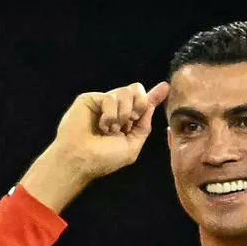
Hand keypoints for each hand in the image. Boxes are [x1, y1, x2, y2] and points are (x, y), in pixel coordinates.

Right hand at [20, 81, 169, 212]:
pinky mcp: (91, 99)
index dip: (153, 96)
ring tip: (110, 129)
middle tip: (130, 120)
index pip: (142, 105)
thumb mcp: (132, 146)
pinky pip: (110, 97)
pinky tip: (101, 125)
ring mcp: (103, 104)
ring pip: (126, 91)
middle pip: (137, 91)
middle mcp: (115, 111)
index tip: (165, 86)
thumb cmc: (104, 159)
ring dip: (123, 114)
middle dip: (140, 104)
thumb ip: (143, 126)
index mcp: (126, 123)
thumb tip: (151, 105)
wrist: (81, 159)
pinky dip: (110, 114)